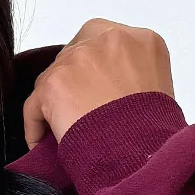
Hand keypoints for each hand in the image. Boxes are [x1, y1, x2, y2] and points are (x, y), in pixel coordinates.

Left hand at [22, 20, 174, 148]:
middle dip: (74, 81)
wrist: (142, 154)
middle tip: (77, 110)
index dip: (97, 69)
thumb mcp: (160, 90)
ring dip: (55, 102)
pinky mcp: (53, 82)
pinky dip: (36, 126)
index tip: (94, 90)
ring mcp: (78, 58)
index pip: (105, 43)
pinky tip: (43, 144)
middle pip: (76, 53)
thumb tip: (111, 90)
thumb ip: (134, 75)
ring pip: (54, 77)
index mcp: (141, 40)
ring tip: (63, 130)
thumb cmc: (155, 133)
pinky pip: (34, 104)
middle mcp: (108, 39)